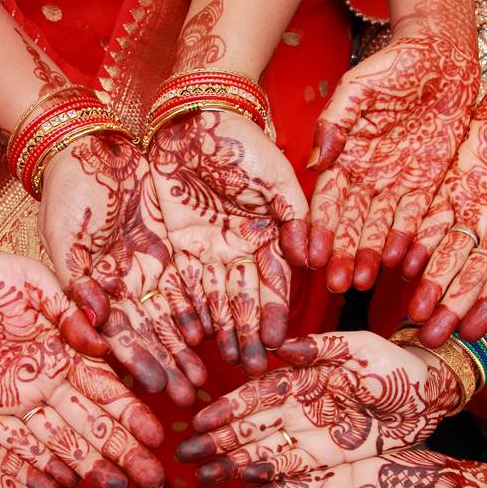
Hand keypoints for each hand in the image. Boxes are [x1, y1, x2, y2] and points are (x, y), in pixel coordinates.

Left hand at [0, 241, 165, 487]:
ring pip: (60, 441)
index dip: (131, 413)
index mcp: (63, 350)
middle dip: (123, 451)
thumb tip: (99, 343)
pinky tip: (62, 487)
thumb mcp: (31, 281)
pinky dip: (37, 467)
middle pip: (91, 423)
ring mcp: (15, 400)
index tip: (157, 436)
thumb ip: (66, 309)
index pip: (105, 388)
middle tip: (153, 480)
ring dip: (89, 466)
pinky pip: (13, 446)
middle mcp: (46, 381)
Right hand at [40, 133, 205, 406]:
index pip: (120, 337)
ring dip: (190, 349)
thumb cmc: (67, 196)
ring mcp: (151, 273)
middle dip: (170, 367)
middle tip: (190, 398)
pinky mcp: (173, 252)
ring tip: (209, 377)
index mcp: (96, 293)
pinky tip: (217, 335)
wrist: (89, 151)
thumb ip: (77, 284)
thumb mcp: (65, 238)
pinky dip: (204, 310)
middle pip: (153, 336)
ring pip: (176, 318)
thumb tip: (92, 326)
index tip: (156, 388)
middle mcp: (127, 290)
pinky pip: (193, 286)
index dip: (138, 362)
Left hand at [147, 110, 307, 374]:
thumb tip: (314, 259)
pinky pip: (176, 289)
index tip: (276, 344)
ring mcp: (203, 253)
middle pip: (240, 304)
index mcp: (264, 240)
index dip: (273, 315)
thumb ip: (297, 219)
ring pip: (209, 304)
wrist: (195, 118)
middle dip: (245, 338)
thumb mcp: (278, 179)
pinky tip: (185, 339)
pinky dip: (179, 314)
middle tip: (249, 369)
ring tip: (216, 367)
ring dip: (215, 335)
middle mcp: (235, 254)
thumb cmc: (243, 144)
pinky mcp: (172, 249)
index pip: (272, 286)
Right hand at [177, 332, 458, 483]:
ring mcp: (310, 436)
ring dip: (232, 463)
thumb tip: (281, 348)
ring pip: (263, 451)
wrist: (431, 396)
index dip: (230, 408)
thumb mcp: (366, 350)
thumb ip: (325, 346)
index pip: (259, 394)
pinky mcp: (326, 461)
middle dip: (218, 440)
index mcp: (304, 378)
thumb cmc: (398, 367)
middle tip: (187, 456)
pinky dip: (264, 481)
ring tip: (204, 476)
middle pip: (252, 427)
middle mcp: (300, 409)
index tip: (203, 421)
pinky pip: (289, 472)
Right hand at [306, 0, 477, 291]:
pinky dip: (408, 239)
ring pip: (382, 226)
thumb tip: (314, 162)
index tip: (311, 256)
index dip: (319, 229)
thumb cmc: (392, 66)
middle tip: (336, 284)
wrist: (441, 56)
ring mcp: (398, 183)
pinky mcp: (429, 183)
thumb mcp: (355, 89)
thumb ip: (333, 123)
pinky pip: (418, 216)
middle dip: (343, 254)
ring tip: (364, 281)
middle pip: (352, 223)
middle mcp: (368, 177)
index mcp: (344, 158)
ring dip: (371, 254)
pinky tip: (400, 262)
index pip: (327, 201)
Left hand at [405, 49, 486, 345]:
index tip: (471, 331)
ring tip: (411, 312)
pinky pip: (427, 219)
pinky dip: (415, 243)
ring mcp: (470, 206)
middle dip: (451, 306)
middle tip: (430, 336)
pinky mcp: (447, 185)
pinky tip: (399, 265)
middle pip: (470, 273)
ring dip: (429, 284)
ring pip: (444, 253)